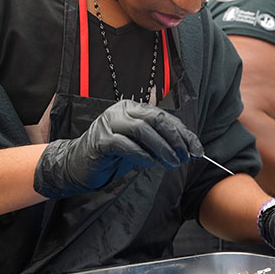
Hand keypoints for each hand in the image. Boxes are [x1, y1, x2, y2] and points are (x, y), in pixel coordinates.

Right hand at [33, 99, 202, 197]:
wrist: (78, 165)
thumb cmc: (113, 155)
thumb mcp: (141, 145)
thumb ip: (160, 142)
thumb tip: (189, 148)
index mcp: (133, 108)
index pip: (164, 117)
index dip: (183, 133)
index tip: (196, 149)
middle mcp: (121, 111)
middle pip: (156, 120)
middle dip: (175, 139)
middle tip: (186, 157)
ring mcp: (109, 123)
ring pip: (142, 130)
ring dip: (162, 148)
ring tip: (172, 163)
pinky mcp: (100, 140)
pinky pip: (125, 145)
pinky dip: (141, 155)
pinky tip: (150, 163)